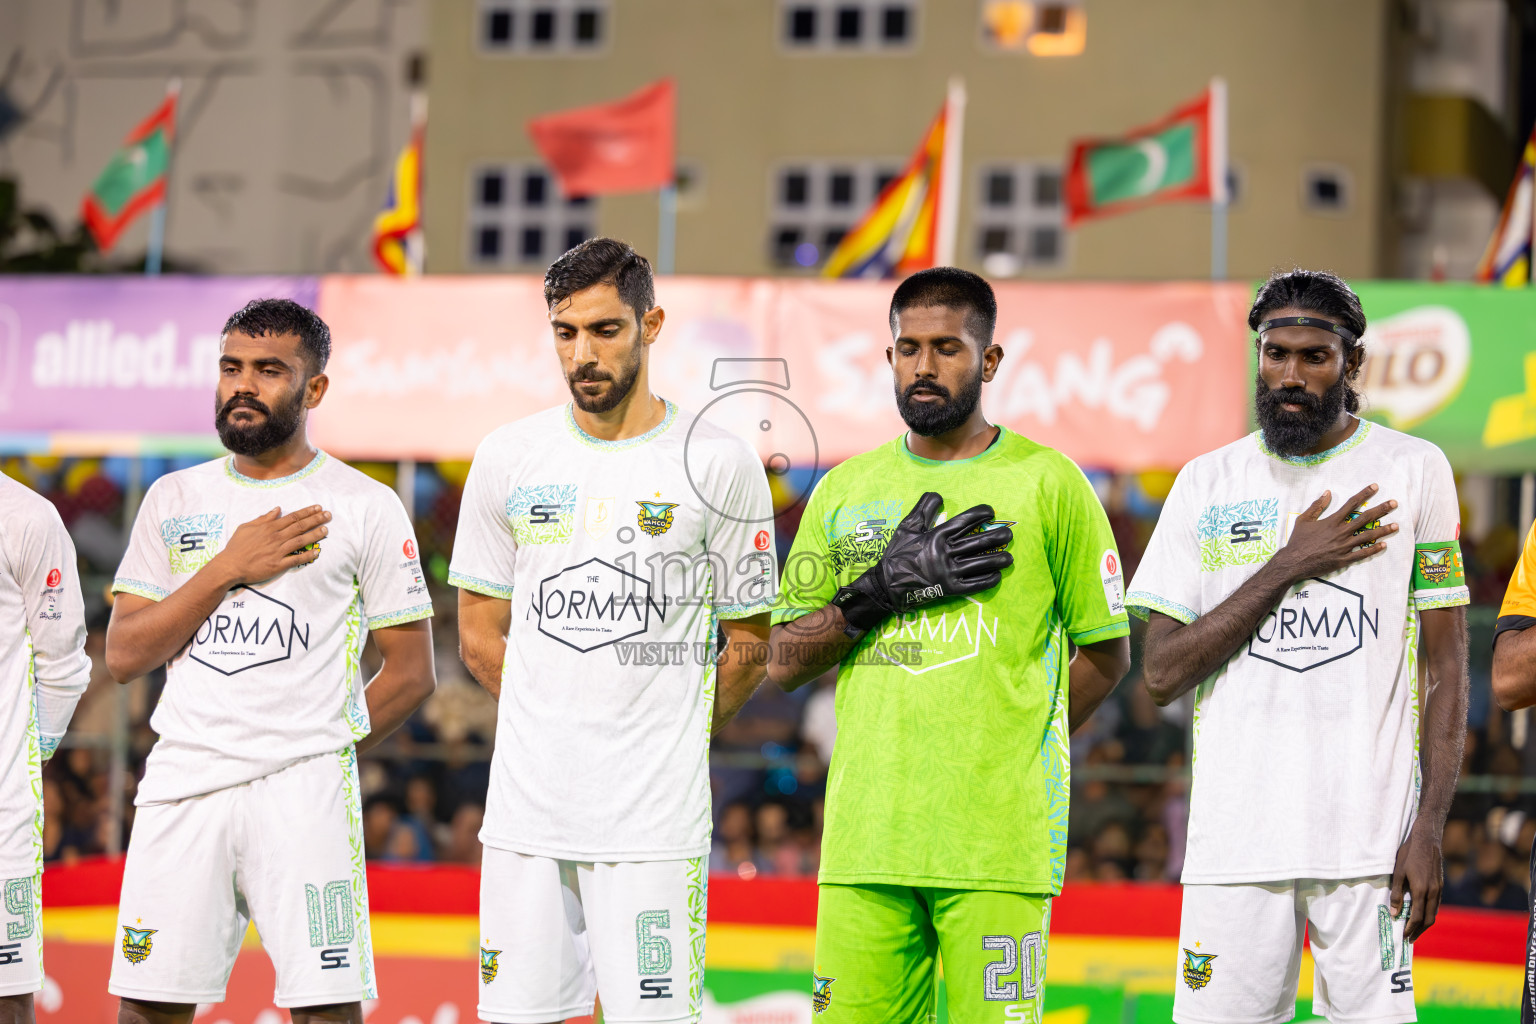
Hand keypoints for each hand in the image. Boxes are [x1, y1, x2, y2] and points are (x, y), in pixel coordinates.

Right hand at [213, 506, 330, 586]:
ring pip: (301, 541)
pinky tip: (317, 552)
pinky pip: (296, 559)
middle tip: (328, 515)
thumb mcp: (246, 527)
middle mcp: (276, 538)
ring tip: (326, 529)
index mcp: (269, 527)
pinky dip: (307, 555)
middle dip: (316, 519)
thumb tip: (278, 509)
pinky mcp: (278, 565)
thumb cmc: (236, 547)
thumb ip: (263, 518)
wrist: (230, 566)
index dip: (307, 512)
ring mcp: (278, 551)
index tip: (318, 508)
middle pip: (300, 526)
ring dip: (315, 535)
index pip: (293, 517)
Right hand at [837, 491, 1011, 631]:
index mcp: (936, 537)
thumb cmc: (897, 554)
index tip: (991, 511)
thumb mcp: (906, 527)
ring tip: (1009, 557)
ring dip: (997, 560)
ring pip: (980, 564)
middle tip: (1009, 534)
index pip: (964, 522)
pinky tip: (997, 575)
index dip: (980, 514)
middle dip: (996, 537)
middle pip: (977, 542)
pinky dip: (988, 580)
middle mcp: (945, 553)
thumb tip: (938, 495)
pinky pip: (974, 585)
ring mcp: (949, 572)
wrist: (888, 585)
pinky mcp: (950, 589)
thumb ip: (923, 509)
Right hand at [1274, 485, 1397, 582]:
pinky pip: (1362, 554)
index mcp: (1332, 521)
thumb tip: (1328, 492)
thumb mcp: (1304, 520)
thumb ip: (1317, 506)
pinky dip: (1373, 549)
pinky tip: (1384, 545)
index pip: (1352, 504)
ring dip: (1383, 530)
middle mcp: (1341, 532)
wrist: (1293, 562)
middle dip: (1381, 509)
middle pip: (1365, 518)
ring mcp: (1343, 546)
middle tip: (1394, 503)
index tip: (1375, 487)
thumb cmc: (1297, 541)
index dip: (1364, 494)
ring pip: (1367, 536)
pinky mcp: (1343, 559)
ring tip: (1396, 525)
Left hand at [1390, 823, 1442, 941]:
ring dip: (1425, 923)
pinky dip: (1430, 913)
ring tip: (1415, 930)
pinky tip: (1422, 914)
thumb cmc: (1408, 854)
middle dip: (1419, 931)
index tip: (1404, 936)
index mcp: (1421, 891)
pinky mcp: (1440, 885)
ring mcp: (1439, 889)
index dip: (1411, 928)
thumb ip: (1396, 894)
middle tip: (1410, 939)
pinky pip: (1436, 904)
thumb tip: (1393, 913)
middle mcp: (1433, 892)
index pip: (1417, 917)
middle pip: (1429, 919)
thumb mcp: (1398, 873)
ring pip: (1434, 912)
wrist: (1427, 840)